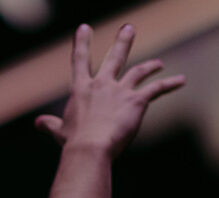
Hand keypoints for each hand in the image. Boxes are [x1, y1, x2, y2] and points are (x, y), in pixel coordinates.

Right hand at [36, 23, 184, 157]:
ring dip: (150, 65)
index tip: (84, 28)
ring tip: (158, 63)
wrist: (90, 148)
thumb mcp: (60, 132)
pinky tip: (180, 81)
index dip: (82, 44)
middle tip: (129, 28)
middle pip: (114, 58)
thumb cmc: (73, 143)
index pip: (80, 62)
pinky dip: (169, 84)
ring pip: (139, 71)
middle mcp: (102, 84)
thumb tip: (38, 123)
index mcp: (82, 90)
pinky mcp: (137, 101)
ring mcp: (120, 90)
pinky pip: (157, 89)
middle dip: (123, 42)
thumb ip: (50, 124)